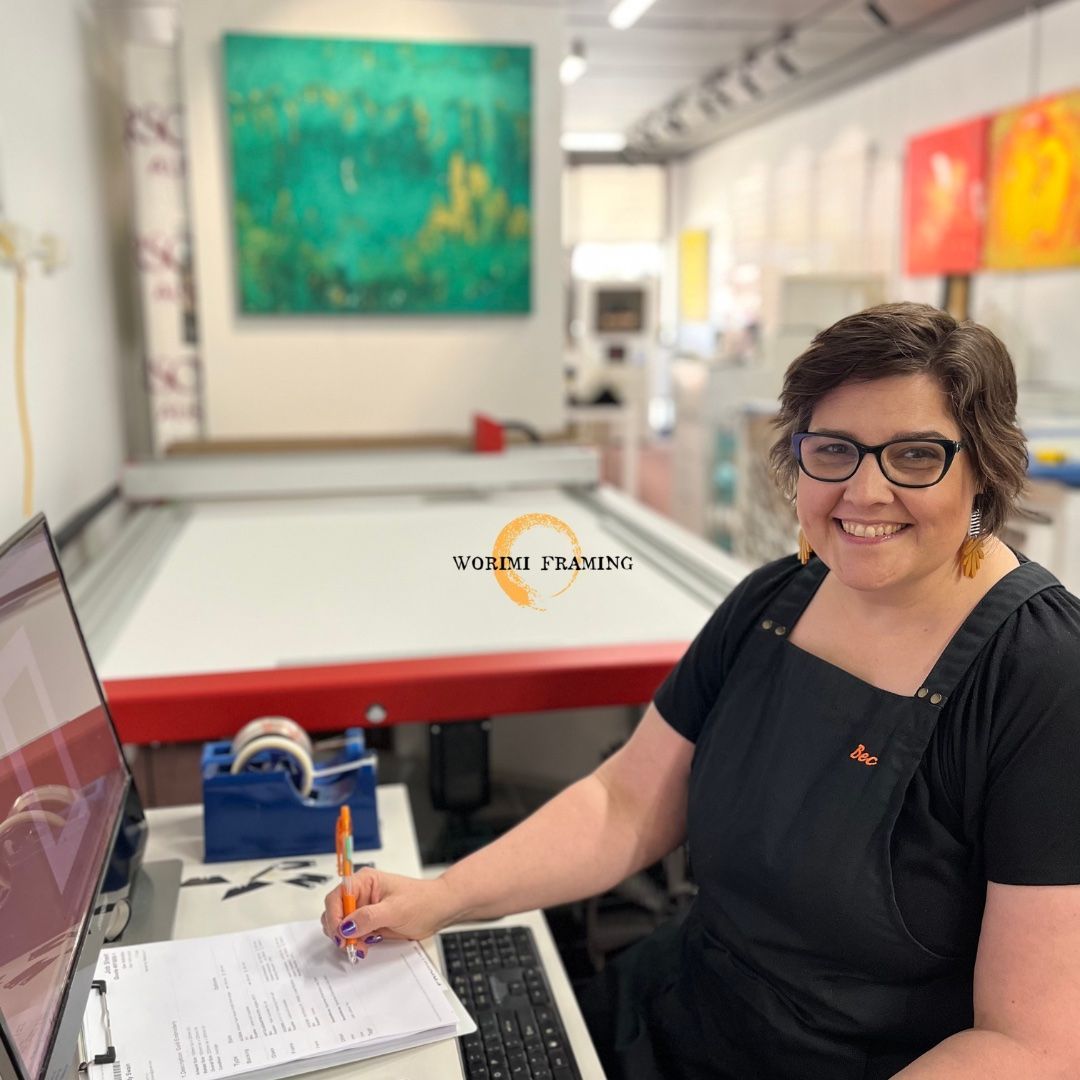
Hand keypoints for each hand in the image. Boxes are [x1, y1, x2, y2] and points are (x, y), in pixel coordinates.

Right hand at [320, 867, 459, 954]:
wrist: (438, 910)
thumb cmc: (422, 901)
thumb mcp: (395, 910)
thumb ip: (369, 917)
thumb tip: (346, 926)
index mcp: (364, 881)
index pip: (337, 897)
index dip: (334, 916)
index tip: (340, 934)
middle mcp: (361, 894)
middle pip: (335, 912)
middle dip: (339, 930)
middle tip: (349, 944)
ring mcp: (364, 909)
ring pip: (341, 926)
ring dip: (346, 939)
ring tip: (359, 946)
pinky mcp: (369, 923)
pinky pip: (353, 935)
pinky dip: (355, 943)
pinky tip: (364, 946)